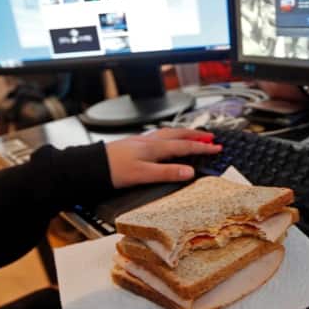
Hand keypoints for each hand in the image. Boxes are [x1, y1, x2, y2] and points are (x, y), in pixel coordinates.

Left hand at [105, 128, 221, 187]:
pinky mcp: (134, 143)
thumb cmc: (114, 170)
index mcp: (155, 148)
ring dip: (184, 133)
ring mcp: (142, 141)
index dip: (203, 147)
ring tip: (193, 134)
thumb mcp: (143, 175)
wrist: (91, 165)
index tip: (217, 148)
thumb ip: (167, 172)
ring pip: (169, 133)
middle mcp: (150, 141)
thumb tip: (190, 171)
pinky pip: (159, 135)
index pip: (185, 146)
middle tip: (211, 137)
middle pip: (179, 135)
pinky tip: (166, 139)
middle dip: (197, 136)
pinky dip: (170, 135)